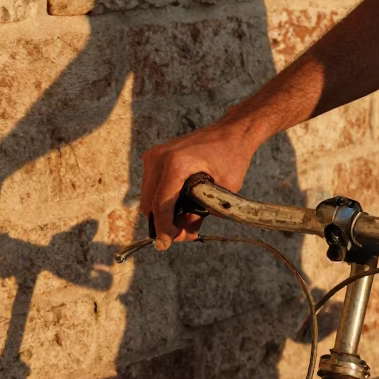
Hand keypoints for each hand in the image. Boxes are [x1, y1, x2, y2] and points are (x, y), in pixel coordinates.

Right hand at [140, 119, 258, 249]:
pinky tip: (181, 207)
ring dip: (163, 214)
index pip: (161, 204)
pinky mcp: (154, 158)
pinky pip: (151, 188)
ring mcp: (154, 156)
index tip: (164, 245)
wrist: (231, 132)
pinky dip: (162, 201)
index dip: (163, 228)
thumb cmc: (231, 157)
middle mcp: (159, 158)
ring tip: (186, 221)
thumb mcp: (223, 191)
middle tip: (185, 234)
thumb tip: (184, 233)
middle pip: (149, 204)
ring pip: (148, 199)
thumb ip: (201, 213)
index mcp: (176, 164)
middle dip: (164, 224)